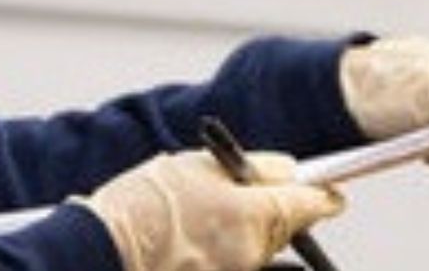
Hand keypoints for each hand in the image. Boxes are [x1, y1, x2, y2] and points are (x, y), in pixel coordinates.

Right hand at [82, 150, 341, 270]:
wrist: (97, 251)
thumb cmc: (143, 203)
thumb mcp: (198, 167)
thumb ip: (255, 169)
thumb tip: (292, 172)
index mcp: (250, 215)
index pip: (309, 205)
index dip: (323, 196)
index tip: (332, 194)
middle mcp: (249, 255)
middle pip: (285, 231)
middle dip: (278, 213)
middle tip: (251, 198)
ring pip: (262, 253)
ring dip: (251, 236)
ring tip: (210, 221)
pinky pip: (242, 267)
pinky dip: (233, 253)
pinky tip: (202, 241)